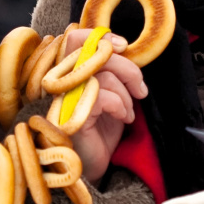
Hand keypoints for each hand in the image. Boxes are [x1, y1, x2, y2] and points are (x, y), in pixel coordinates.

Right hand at [54, 29, 148, 178]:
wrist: (95, 167)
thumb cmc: (101, 130)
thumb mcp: (110, 94)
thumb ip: (111, 72)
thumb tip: (125, 50)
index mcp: (70, 73)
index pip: (74, 39)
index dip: (99, 36)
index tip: (123, 46)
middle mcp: (62, 82)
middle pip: (95, 53)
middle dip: (128, 68)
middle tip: (140, 89)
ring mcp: (64, 99)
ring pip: (105, 76)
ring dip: (126, 95)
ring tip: (128, 112)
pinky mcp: (72, 115)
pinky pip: (103, 97)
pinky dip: (120, 105)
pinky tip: (122, 118)